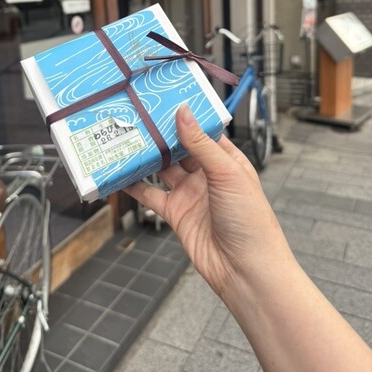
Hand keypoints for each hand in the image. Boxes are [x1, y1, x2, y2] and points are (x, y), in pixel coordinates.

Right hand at [124, 103, 290, 298]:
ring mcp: (190, 194)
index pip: (202, 131)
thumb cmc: (250, 222)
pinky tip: (121, 176)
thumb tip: (184, 113)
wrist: (245, 270)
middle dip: (161, 135)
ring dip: (146, 157)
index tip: (164, 100)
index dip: (185, 116)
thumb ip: (202, 145)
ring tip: (126, 139)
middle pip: (179, 148)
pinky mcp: (176, 214)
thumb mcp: (227, 174)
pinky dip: (135, 186)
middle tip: (138, 117)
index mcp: (226, 160)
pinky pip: (152, 196)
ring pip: (163, 170)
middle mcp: (207, 175)